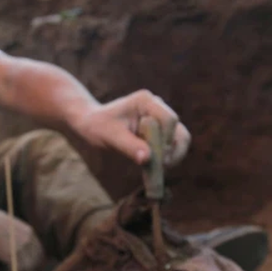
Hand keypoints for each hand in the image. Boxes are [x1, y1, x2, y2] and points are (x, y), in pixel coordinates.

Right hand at [0, 208, 46, 270]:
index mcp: (30, 232)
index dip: (36, 263)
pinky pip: (18, 270)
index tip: (31, 270)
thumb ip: (19, 235)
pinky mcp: (12, 253)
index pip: (40, 252)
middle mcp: (29, 240)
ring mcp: (22, 247)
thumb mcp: (12, 225)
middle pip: (37, 261)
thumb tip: (20, 247)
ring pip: (29, 267)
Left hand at [72, 89, 190, 166]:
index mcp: (146, 102)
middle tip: (161, 167)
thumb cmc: (98, 126)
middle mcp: (157, 107)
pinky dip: (167, 158)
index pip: (169, 120)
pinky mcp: (160, 131)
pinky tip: (154, 167)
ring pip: (180, 139)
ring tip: (158, 169)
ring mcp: (160, 119)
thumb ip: (129, 146)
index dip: (166, 140)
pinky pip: (172, 146)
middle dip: (173, 151)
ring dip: (172, 156)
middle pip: (180, 131)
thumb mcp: (110, 137)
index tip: (155, 158)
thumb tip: (147, 159)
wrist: (91, 124)